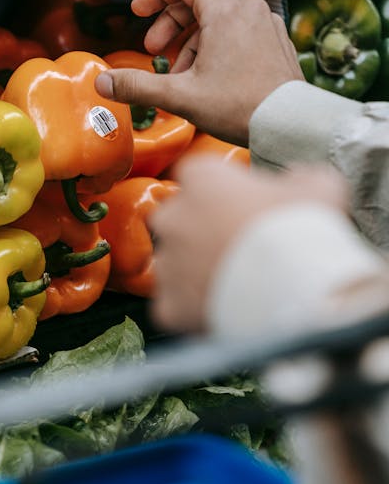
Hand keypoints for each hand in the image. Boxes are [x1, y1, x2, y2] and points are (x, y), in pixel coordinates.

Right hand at [95, 0, 303, 145]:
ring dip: (193, 40)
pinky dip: (218, 46)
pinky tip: (209, 78)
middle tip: (154, 50)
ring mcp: (265, 23)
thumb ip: (138, 87)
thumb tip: (104, 84)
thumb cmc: (241, 108)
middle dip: (171, 23)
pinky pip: (240, 31)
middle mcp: (248, 8)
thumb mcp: (180, 97)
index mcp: (225, 9)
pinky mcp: (275, 42)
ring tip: (180, 73)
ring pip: (220, 17)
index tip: (139, 12)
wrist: (288, 124)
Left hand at [148, 158, 349, 332]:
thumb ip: (299, 177)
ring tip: (232, 282)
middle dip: (200, 230)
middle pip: (179, 220)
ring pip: (174, 264)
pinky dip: (192, 308)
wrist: (291, 289)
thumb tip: (295, 179)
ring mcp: (167, 263)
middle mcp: (172, 217)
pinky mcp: (168, 304)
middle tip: (235, 247)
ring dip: (194, 270)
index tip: (243, 207)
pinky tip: (220, 308)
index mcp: (201, 178)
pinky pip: (175, 304)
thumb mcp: (318, 186)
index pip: (199, 176)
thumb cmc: (301, 229)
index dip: (222, 191)